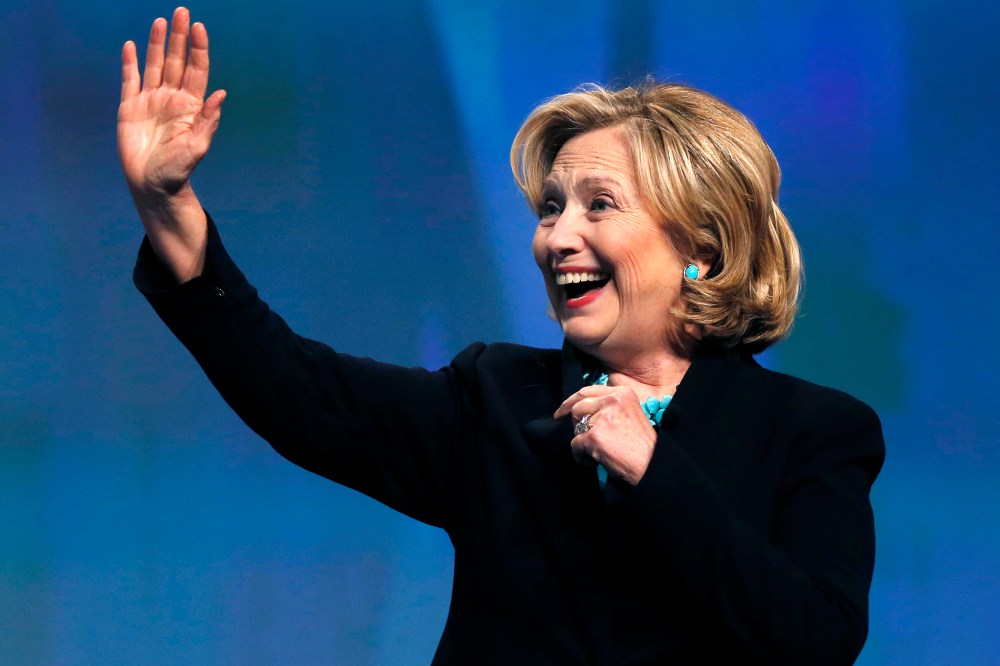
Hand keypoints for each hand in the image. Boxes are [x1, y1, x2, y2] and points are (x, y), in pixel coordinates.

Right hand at [118, 7, 224, 198]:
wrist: (152, 185)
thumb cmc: (178, 171)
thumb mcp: (197, 147)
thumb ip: (208, 121)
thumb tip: (221, 95)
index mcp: (190, 106)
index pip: (196, 71)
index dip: (198, 49)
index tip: (199, 28)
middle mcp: (172, 99)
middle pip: (176, 61)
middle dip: (179, 37)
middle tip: (182, 12)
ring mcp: (150, 101)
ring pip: (154, 65)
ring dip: (156, 43)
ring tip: (161, 21)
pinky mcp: (130, 108)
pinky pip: (130, 80)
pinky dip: (131, 63)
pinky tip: (132, 46)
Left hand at [554, 385, 657, 485]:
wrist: (651, 465)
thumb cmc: (643, 445)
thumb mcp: (630, 414)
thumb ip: (609, 407)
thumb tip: (583, 411)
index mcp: (621, 393)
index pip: (587, 391)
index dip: (570, 401)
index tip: (561, 412)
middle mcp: (612, 401)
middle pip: (577, 408)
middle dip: (577, 424)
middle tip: (588, 439)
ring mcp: (602, 418)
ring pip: (575, 428)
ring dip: (582, 442)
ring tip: (599, 452)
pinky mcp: (594, 436)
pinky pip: (575, 445)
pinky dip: (582, 456)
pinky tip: (596, 461)